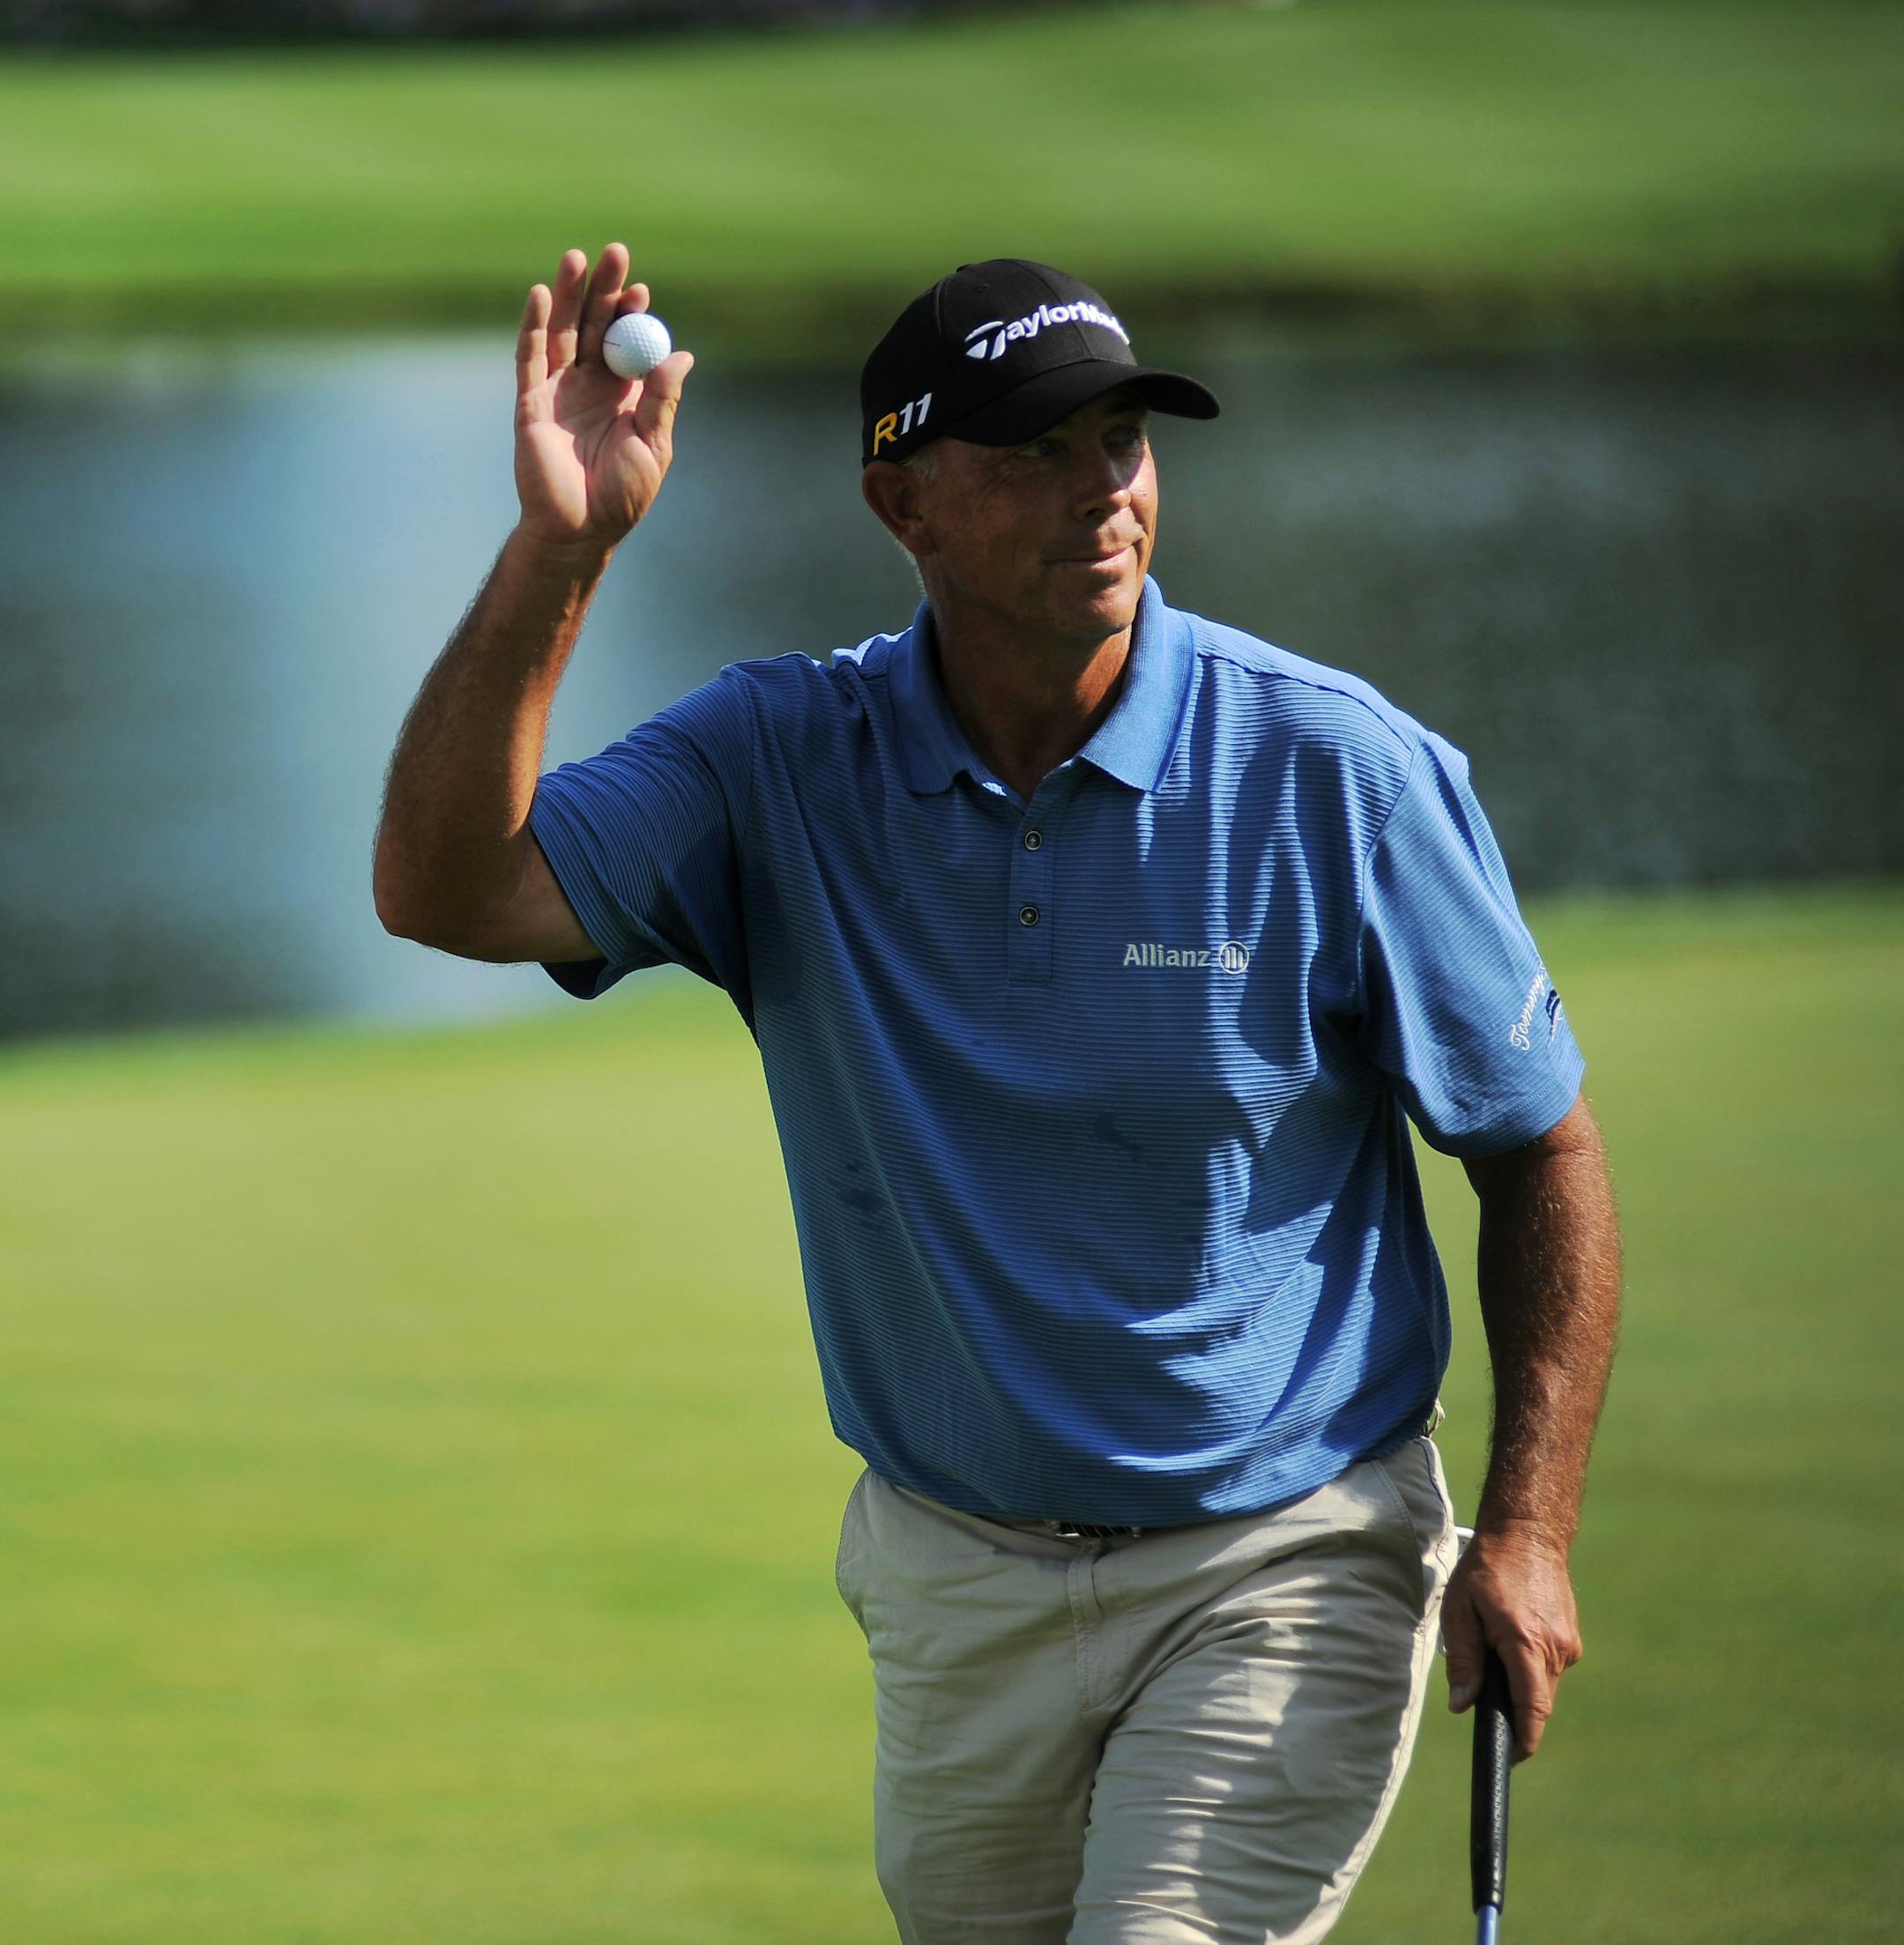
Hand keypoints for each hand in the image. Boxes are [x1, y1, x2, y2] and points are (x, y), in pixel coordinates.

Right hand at [513, 243, 694, 553]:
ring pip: (562, 332)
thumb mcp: (653, 445)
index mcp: (624, 395)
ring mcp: (558, 390)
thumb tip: (682, 355)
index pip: (626, 341)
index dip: (632, 313)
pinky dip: (535, 325)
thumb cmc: (622, 495)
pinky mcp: (531, 402)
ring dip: (569, 294)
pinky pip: (531, 357)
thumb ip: (663, 400)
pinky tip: (541, 294)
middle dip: (603, 290)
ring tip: (577, 258)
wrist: (582, 530)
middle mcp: (590, 385)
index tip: (641, 289)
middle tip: (614, 253)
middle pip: (594, 325)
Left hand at [1441, 1522, 1582, 1759]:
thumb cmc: (1486, 1569)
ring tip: (1493, 1649)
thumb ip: (1463, 1660)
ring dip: (1520, 1682)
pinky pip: (1549, 1666)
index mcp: (1526, 1643)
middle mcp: (1555, 1649)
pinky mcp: (1572, 1638)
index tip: (1511, 1758)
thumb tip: (1462, 1706)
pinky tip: (1511, 1638)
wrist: (1527, 1534)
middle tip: (1484, 1693)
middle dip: (1513, 1707)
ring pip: (1543, 1683)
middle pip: (1537, 1700)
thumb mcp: (1460, 1610)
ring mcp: (1569, 1644)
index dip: (1524, 1739)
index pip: (1533, 1708)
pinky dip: (1530, 1665)